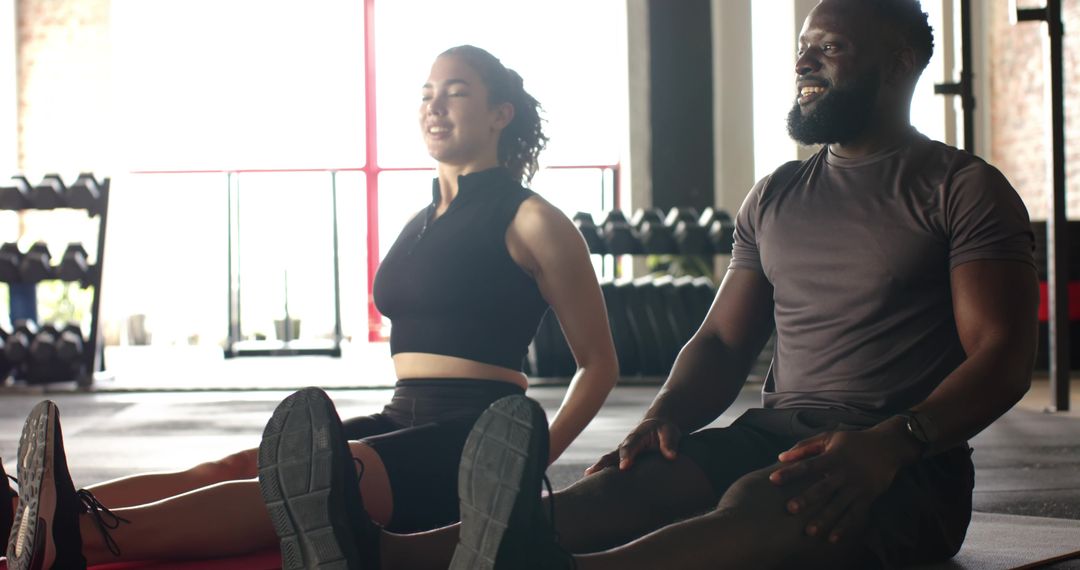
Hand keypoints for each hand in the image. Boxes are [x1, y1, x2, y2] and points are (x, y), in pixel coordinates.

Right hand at [585, 418, 681, 474]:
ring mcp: (622, 453)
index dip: (626, 457)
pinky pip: (612, 468)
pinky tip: (594, 485)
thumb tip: (671, 456)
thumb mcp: (670, 433)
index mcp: (637, 437)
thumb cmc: (664, 430)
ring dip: (598, 469)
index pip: (629, 447)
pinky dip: (603, 475)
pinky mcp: (623, 460)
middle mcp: (626, 445)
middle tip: (593, 474)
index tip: (624, 467)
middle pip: (612, 455)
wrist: (657, 426)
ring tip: (587, 479)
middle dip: (603, 464)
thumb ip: (669, 443)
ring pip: (608, 461)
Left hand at [767, 424, 917, 543]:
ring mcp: (857, 486)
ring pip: (838, 505)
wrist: (888, 447)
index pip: (808, 465)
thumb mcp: (830, 437)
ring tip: (809, 531)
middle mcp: (844, 473)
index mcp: (833, 457)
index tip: (774, 479)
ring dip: (824, 519)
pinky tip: (832, 538)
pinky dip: (844, 527)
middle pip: (823, 487)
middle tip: (790, 509)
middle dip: (807, 499)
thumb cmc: (853, 441)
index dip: (791, 472)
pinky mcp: (868, 497)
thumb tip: (781, 456)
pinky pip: (855, 514)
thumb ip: (805, 446)